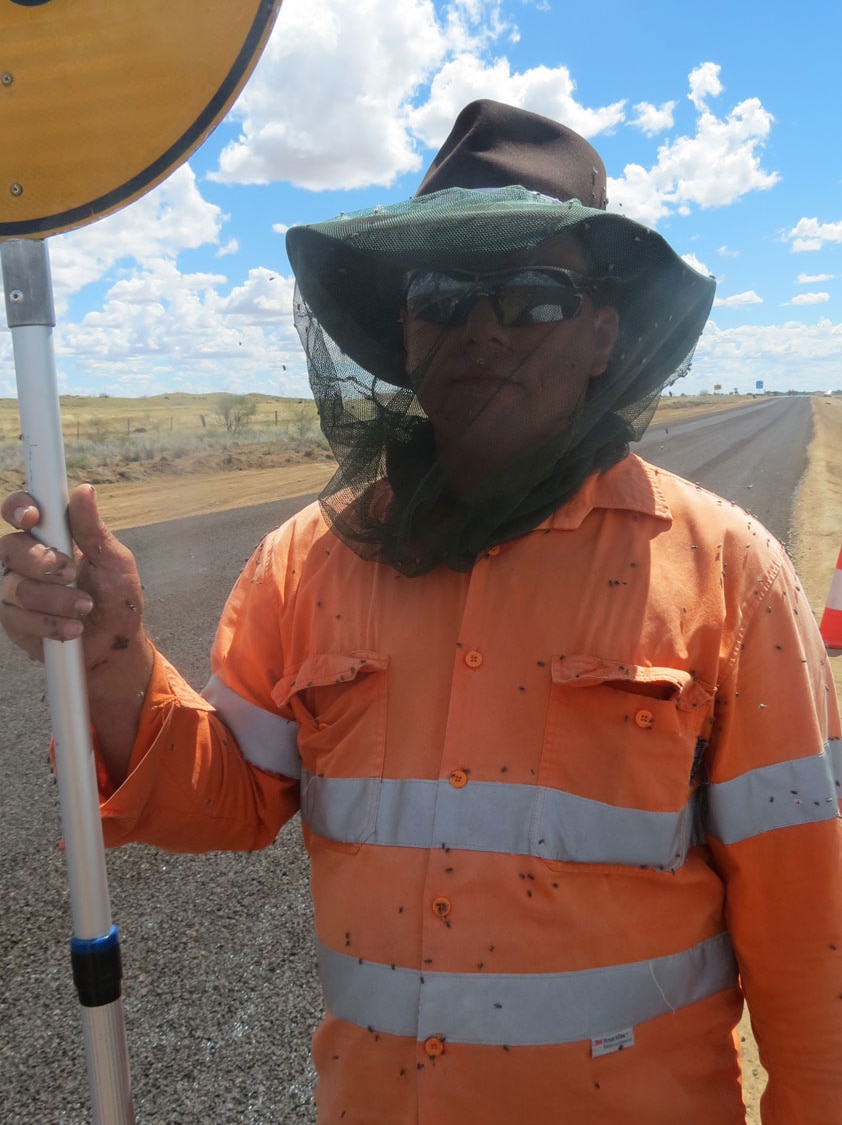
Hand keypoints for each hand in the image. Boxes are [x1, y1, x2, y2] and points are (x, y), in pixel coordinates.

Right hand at [0, 484, 144, 666]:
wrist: (116, 644)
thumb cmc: (116, 598)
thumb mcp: (114, 561)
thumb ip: (93, 530)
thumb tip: (84, 491)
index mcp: (50, 537)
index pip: (20, 511)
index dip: (18, 508)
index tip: (32, 517)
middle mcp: (26, 560)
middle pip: (9, 547)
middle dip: (41, 561)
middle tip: (70, 574)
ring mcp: (16, 591)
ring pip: (15, 587)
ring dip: (54, 599)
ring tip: (84, 607)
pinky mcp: (15, 621)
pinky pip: (18, 619)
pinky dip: (50, 624)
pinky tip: (73, 629)